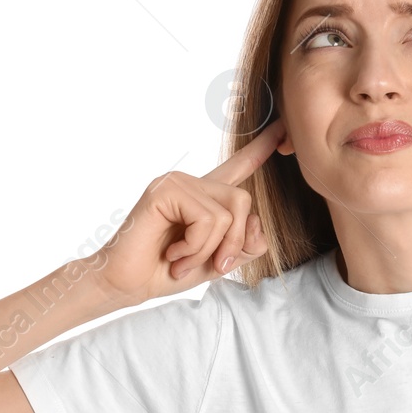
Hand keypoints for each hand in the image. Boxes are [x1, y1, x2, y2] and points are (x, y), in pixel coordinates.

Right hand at [89, 119, 284, 306]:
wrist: (128, 285)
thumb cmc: (168, 271)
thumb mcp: (218, 261)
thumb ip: (245, 244)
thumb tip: (254, 223)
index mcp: (206, 196)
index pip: (239, 167)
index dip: (261, 148)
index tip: (283, 127)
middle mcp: (193, 183)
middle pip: (243, 201)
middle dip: (232, 242)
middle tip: (207, 264)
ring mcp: (177, 183)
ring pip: (226, 214)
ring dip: (207, 250)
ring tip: (181, 259)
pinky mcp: (165, 190)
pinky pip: (206, 220)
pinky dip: (194, 247)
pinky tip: (172, 253)